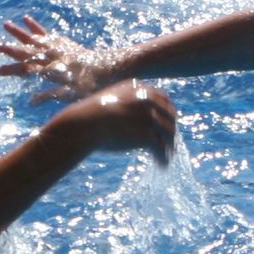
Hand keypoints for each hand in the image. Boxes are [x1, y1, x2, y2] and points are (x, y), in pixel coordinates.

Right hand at [0, 15, 110, 96]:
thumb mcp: (71, 94)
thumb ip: (50, 95)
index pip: (27, 69)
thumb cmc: (91, 84)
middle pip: (27, 50)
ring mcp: (58, 47)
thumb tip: (31, 101)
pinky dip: (36, 26)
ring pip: (34, 38)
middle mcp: (52, 55)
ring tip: (6, 24)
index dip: (11, 71)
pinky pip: (46, 33)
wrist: (109, 68)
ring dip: (19, 32)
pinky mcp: (63, 43)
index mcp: (52, 68)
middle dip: (9, 48)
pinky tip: (27, 19)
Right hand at [61, 80, 177, 166]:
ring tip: (167, 156)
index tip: (165, 123)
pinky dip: (163, 157)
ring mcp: (148, 116)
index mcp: (138, 88)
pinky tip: (162, 165)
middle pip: (169, 115)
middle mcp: (147, 99)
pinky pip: (161, 148)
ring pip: (168, 133)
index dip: (167, 112)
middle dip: (170, 129)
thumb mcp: (108, 99)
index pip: (163, 98)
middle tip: (170, 143)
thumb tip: (128, 115)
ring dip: (170, 146)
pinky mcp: (147, 134)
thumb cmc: (89, 116)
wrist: (82, 124)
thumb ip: (123, 102)